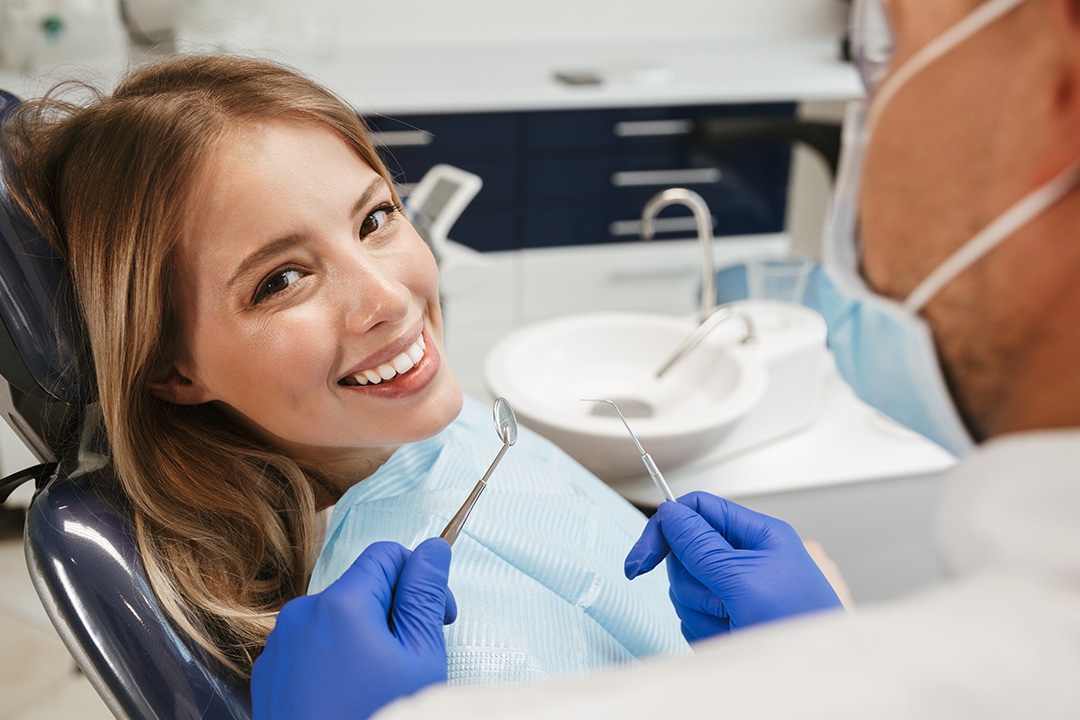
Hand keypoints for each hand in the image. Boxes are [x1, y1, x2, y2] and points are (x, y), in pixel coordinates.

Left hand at [252, 538, 456, 719]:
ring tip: (378, 684)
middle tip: (414, 658)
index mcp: (342, 603)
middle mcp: (302, 614)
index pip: (388, 555)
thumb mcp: (419, 658)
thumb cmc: (376, 719)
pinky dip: (334, 660)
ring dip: (364, 637)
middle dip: (393, 612)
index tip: (437, 613)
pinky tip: (349, 696)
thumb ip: (425, 595)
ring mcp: (280, 645)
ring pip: (336, 618)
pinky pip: (310, 647)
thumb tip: (434, 548)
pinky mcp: (269, 673)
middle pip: (361, 588)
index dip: (420, 577)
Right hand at [624, 492, 842, 642]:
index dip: (667, 528)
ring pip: (686, 590)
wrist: (812, 674)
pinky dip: (706, 631)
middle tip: (721, 598)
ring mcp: (734, 591)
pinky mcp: (726, 619)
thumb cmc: (799, 624)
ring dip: (702, 611)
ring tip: (735, 622)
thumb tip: (670, 513)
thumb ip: (701, 545)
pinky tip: (732, 637)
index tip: (643, 557)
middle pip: (686, 555)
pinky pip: (692, 618)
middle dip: (694, 582)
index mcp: (757, 535)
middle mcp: (744, 559)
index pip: (699, 510)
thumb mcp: (744, 579)